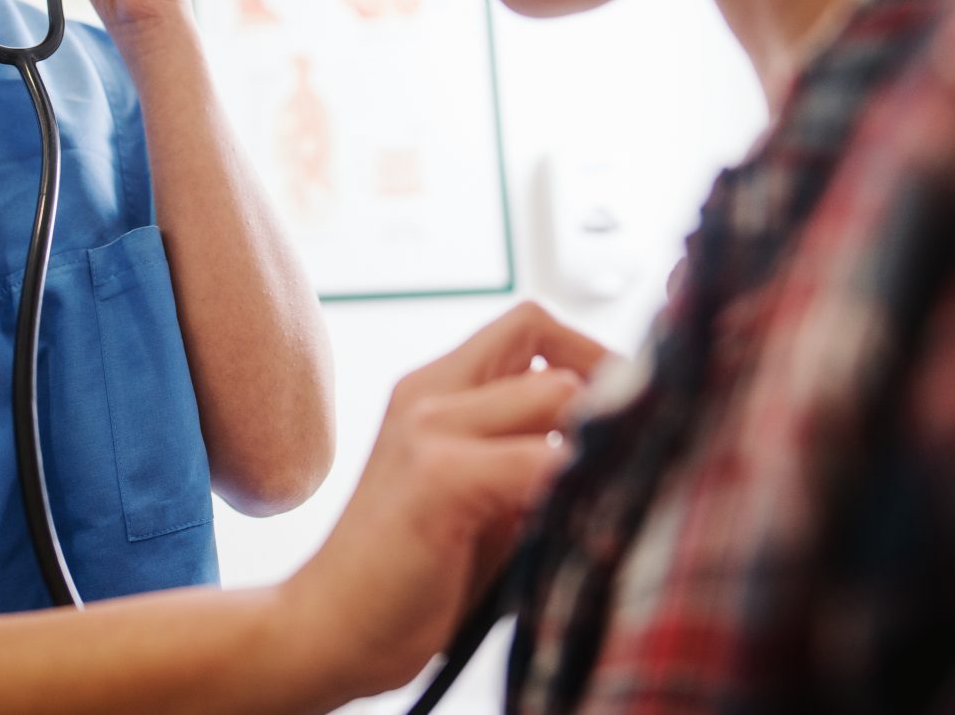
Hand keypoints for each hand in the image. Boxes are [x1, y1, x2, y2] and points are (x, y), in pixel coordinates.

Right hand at [280, 303, 609, 702]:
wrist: (331, 630)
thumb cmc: (415, 574)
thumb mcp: (482, 496)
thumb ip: (529, 451)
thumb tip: (624, 433)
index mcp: (437, 389)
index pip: (531, 323)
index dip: (588, 354)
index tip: (619, 413)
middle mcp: (429, 392)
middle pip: (546, 342)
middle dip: (603, 396)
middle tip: (622, 456)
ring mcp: (430, 428)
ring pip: (556, 393)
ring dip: (590, 445)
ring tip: (595, 496)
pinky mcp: (438, 477)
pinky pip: (540, 460)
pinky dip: (574, 487)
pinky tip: (572, 529)